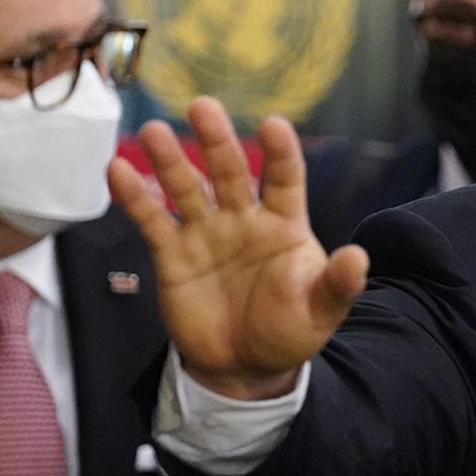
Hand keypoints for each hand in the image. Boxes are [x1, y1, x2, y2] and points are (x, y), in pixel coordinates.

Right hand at [108, 97, 367, 399]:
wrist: (245, 367)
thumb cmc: (289, 331)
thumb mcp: (321, 312)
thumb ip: (337, 285)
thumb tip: (359, 258)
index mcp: (284, 224)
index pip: (284, 178)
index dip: (279, 152)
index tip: (272, 124)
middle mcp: (243, 218)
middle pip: (230, 170)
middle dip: (216, 140)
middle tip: (203, 107)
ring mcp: (206, 232)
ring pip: (186, 187)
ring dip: (169, 160)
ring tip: (154, 132)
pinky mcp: (173, 254)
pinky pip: (153, 220)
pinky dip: (134, 195)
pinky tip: (117, 168)